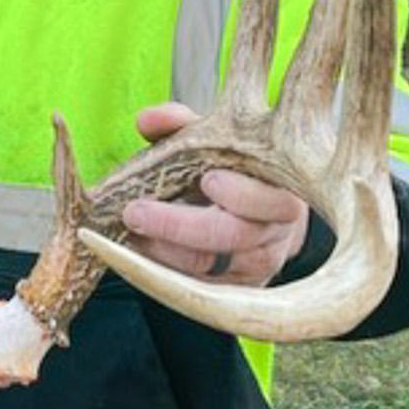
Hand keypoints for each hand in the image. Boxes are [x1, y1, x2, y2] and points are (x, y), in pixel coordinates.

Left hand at [117, 103, 309, 287]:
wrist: (260, 212)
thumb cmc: (235, 168)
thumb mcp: (215, 139)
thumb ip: (180, 124)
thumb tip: (147, 119)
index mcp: (282, 191)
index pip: (269, 199)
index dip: (240, 193)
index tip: (207, 180)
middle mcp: (276, 234)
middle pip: (232, 236)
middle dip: (179, 225)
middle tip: (135, 212)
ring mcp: (256, 266)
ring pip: (207, 266)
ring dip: (161, 250)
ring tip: (126, 231)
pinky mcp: (233, 289)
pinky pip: (194, 287)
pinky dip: (160, 270)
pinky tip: (133, 253)